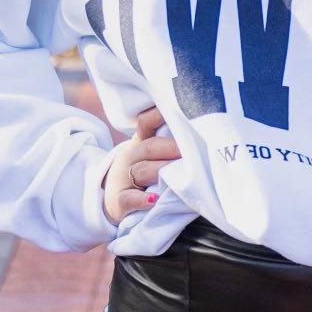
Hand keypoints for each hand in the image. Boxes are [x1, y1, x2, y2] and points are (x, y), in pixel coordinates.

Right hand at [102, 102, 181, 223]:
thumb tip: (201, 133)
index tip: (179, 110)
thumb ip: (170, 145)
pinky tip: (154, 199)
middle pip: (149, 147)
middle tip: (191, 151)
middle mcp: (132, 157)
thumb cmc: (142, 175)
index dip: (158, 115)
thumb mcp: (150, 156)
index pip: (146, 123)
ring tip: (180, 175)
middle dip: (171, 148)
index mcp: (141, 144)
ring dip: (161, 171)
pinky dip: (141, 199)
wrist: (110, 199)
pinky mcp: (119, 201)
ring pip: (141, 171)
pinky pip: (128, 198)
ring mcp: (124, 179)